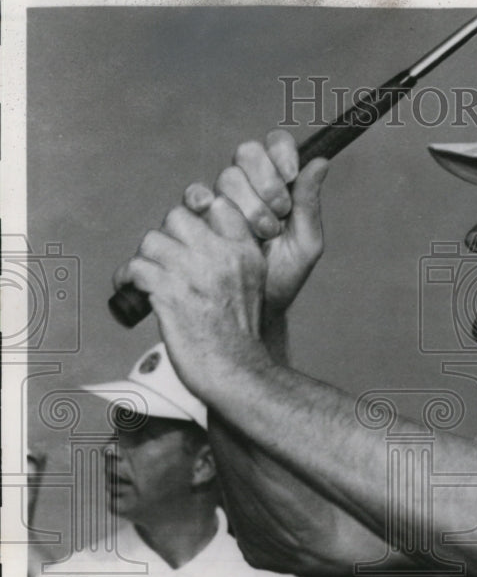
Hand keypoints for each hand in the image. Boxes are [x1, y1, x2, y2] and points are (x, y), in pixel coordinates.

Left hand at [113, 195, 268, 397]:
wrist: (237, 371)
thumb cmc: (239, 337)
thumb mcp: (251, 286)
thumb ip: (230, 258)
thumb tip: (193, 239)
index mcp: (245, 252)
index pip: (219, 205)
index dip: (197, 214)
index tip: (187, 235)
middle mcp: (222, 256)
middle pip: (178, 217)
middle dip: (165, 237)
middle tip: (163, 260)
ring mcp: (196, 273)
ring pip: (152, 241)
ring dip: (144, 260)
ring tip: (145, 279)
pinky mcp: (170, 292)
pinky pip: (136, 267)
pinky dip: (127, 279)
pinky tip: (130, 290)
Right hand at [184, 130, 328, 318]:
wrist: (254, 310)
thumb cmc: (284, 276)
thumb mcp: (306, 244)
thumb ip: (310, 204)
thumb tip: (322, 162)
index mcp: (277, 185)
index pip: (275, 145)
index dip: (281, 151)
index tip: (290, 174)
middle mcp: (247, 187)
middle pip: (247, 154)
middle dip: (266, 182)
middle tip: (280, 213)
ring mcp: (220, 200)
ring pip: (227, 177)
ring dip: (247, 204)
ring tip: (261, 236)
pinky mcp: (196, 218)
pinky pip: (194, 196)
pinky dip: (203, 201)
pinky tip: (212, 214)